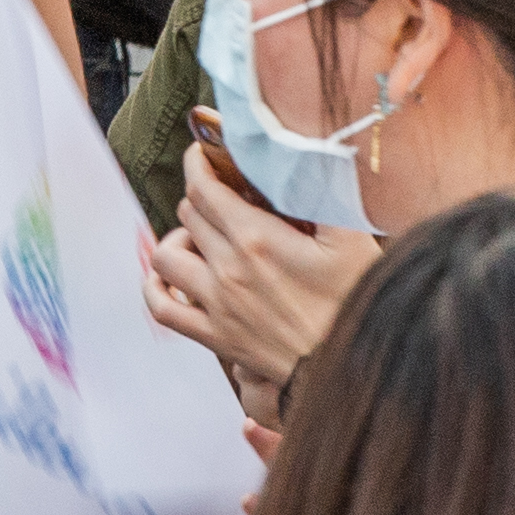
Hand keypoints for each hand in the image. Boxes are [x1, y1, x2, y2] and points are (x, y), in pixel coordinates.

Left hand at [148, 130, 373, 419]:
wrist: (355, 366)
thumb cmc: (358, 299)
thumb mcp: (351, 235)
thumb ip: (322, 187)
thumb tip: (301, 148)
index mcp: (257, 238)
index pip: (204, 187)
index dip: (199, 162)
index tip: (204, 153)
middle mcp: (228, 269)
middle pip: (189, 213)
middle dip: (202, 195)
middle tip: (223, 194)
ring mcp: (217, 305)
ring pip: (166, 256)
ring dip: (178, 237)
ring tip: (202, 236)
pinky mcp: (216, 337)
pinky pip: (163, 308)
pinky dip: (155, 287)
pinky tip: (169, 277)